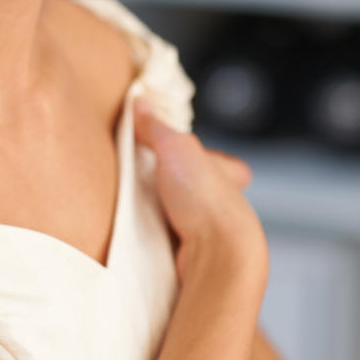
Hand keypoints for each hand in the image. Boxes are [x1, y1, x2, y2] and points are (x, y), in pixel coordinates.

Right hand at [133, 102, 266, 281]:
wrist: (218, 256)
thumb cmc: (207, 201)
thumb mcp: (176, 147)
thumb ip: (156, 127)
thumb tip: (140, 103)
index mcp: (226, 175)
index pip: (218, 161)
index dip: (202, 156)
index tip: (175, 150)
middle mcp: (221, 204)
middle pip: (194, 189)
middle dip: (171, 184)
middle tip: (142, 177)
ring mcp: (207, 233)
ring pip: (180, 216)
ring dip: (159, 211)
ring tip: (133, 204)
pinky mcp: (190, 256)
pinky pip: (168, 240)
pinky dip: (153, 235)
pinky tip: (137, 231)